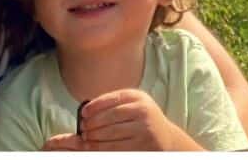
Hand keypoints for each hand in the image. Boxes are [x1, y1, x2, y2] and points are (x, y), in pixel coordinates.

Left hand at [74, 88, 201, 150]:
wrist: (165, 139)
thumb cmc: (143, 120)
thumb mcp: (134, 105)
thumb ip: (114, 104)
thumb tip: (86, 110)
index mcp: (139, 97)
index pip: (113, 98)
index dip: (95, 105)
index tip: (84, 112)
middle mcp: (143, 111)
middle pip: (110, 116)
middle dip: (92, 123)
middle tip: (82, 128)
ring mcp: (144, 129)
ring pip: (110, 133)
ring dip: (93, 137)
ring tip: (86, 138)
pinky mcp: (141, 146)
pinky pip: (115, 148)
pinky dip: (100, 148)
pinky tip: (93, 148)